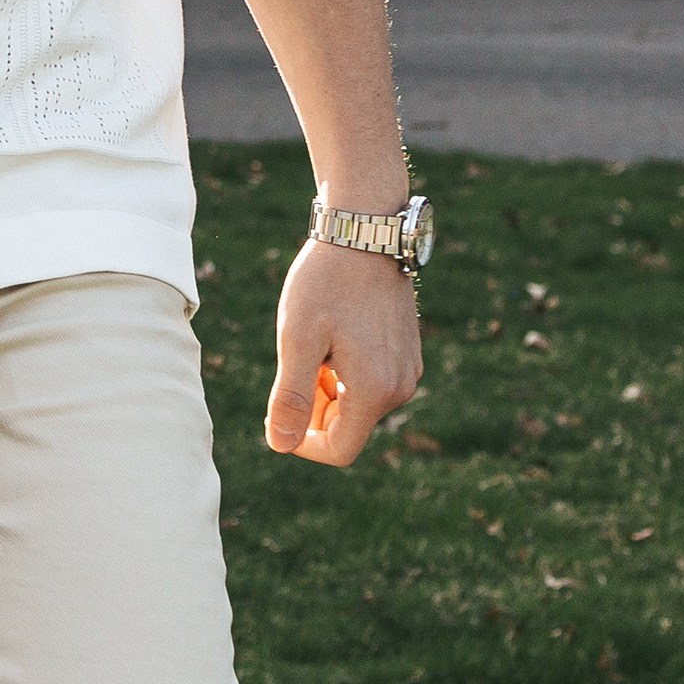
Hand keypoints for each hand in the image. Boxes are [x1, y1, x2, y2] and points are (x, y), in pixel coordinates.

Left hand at [263, 238, 420, 464]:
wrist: (364, 234)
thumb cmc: (325, 284)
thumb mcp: (298, 340)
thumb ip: (291, 397)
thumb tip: (282, 445)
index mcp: (375, 391)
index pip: (339, 449)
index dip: (302, 442)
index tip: (275, 414)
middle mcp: (401, 388)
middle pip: (348, 427)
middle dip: (313, 411)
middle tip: (292, 365)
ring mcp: (408, 370)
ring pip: (358, 404)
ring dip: (326, 390)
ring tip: (312, 345)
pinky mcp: (407, 353)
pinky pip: (371, 382)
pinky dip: (343, 373)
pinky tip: (330, 337)